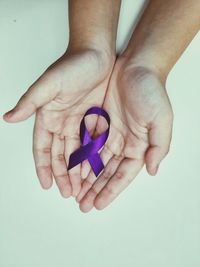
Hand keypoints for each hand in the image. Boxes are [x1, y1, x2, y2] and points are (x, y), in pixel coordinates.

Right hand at [3, 49, 113, 196]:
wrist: (96, 54)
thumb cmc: (72, 65)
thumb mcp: (49, 83)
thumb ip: (30, 102)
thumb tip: (8, 118)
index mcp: (49, 117)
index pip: (43, 148)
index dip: (44, 166)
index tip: (47, 185)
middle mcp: (63, 123)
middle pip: (61, 155)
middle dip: (64, 175)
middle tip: (69, 193)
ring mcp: (80, 123)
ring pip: (77, 153)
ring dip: (79, 171)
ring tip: (82, 189)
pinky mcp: (95, 121)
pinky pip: (93, 144)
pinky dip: (93, 159)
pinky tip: (95, 172)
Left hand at [77, 59, 172, 211]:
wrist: (136, 66)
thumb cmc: (151, 91)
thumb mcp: (160, 119)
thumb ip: (159, 146)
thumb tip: (152, 170)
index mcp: (138, 146)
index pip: (123, 175)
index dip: (111, 190)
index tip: (98, 204)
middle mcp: (123, 143)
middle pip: (107, 172)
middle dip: (95, 189)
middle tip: (82, 205)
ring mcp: (110, 134)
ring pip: (95, 162)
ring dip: (86, 178)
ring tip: (75, 193)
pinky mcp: (98, 123)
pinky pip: (87, 144)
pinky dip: (80, 158)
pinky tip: (73, 169)